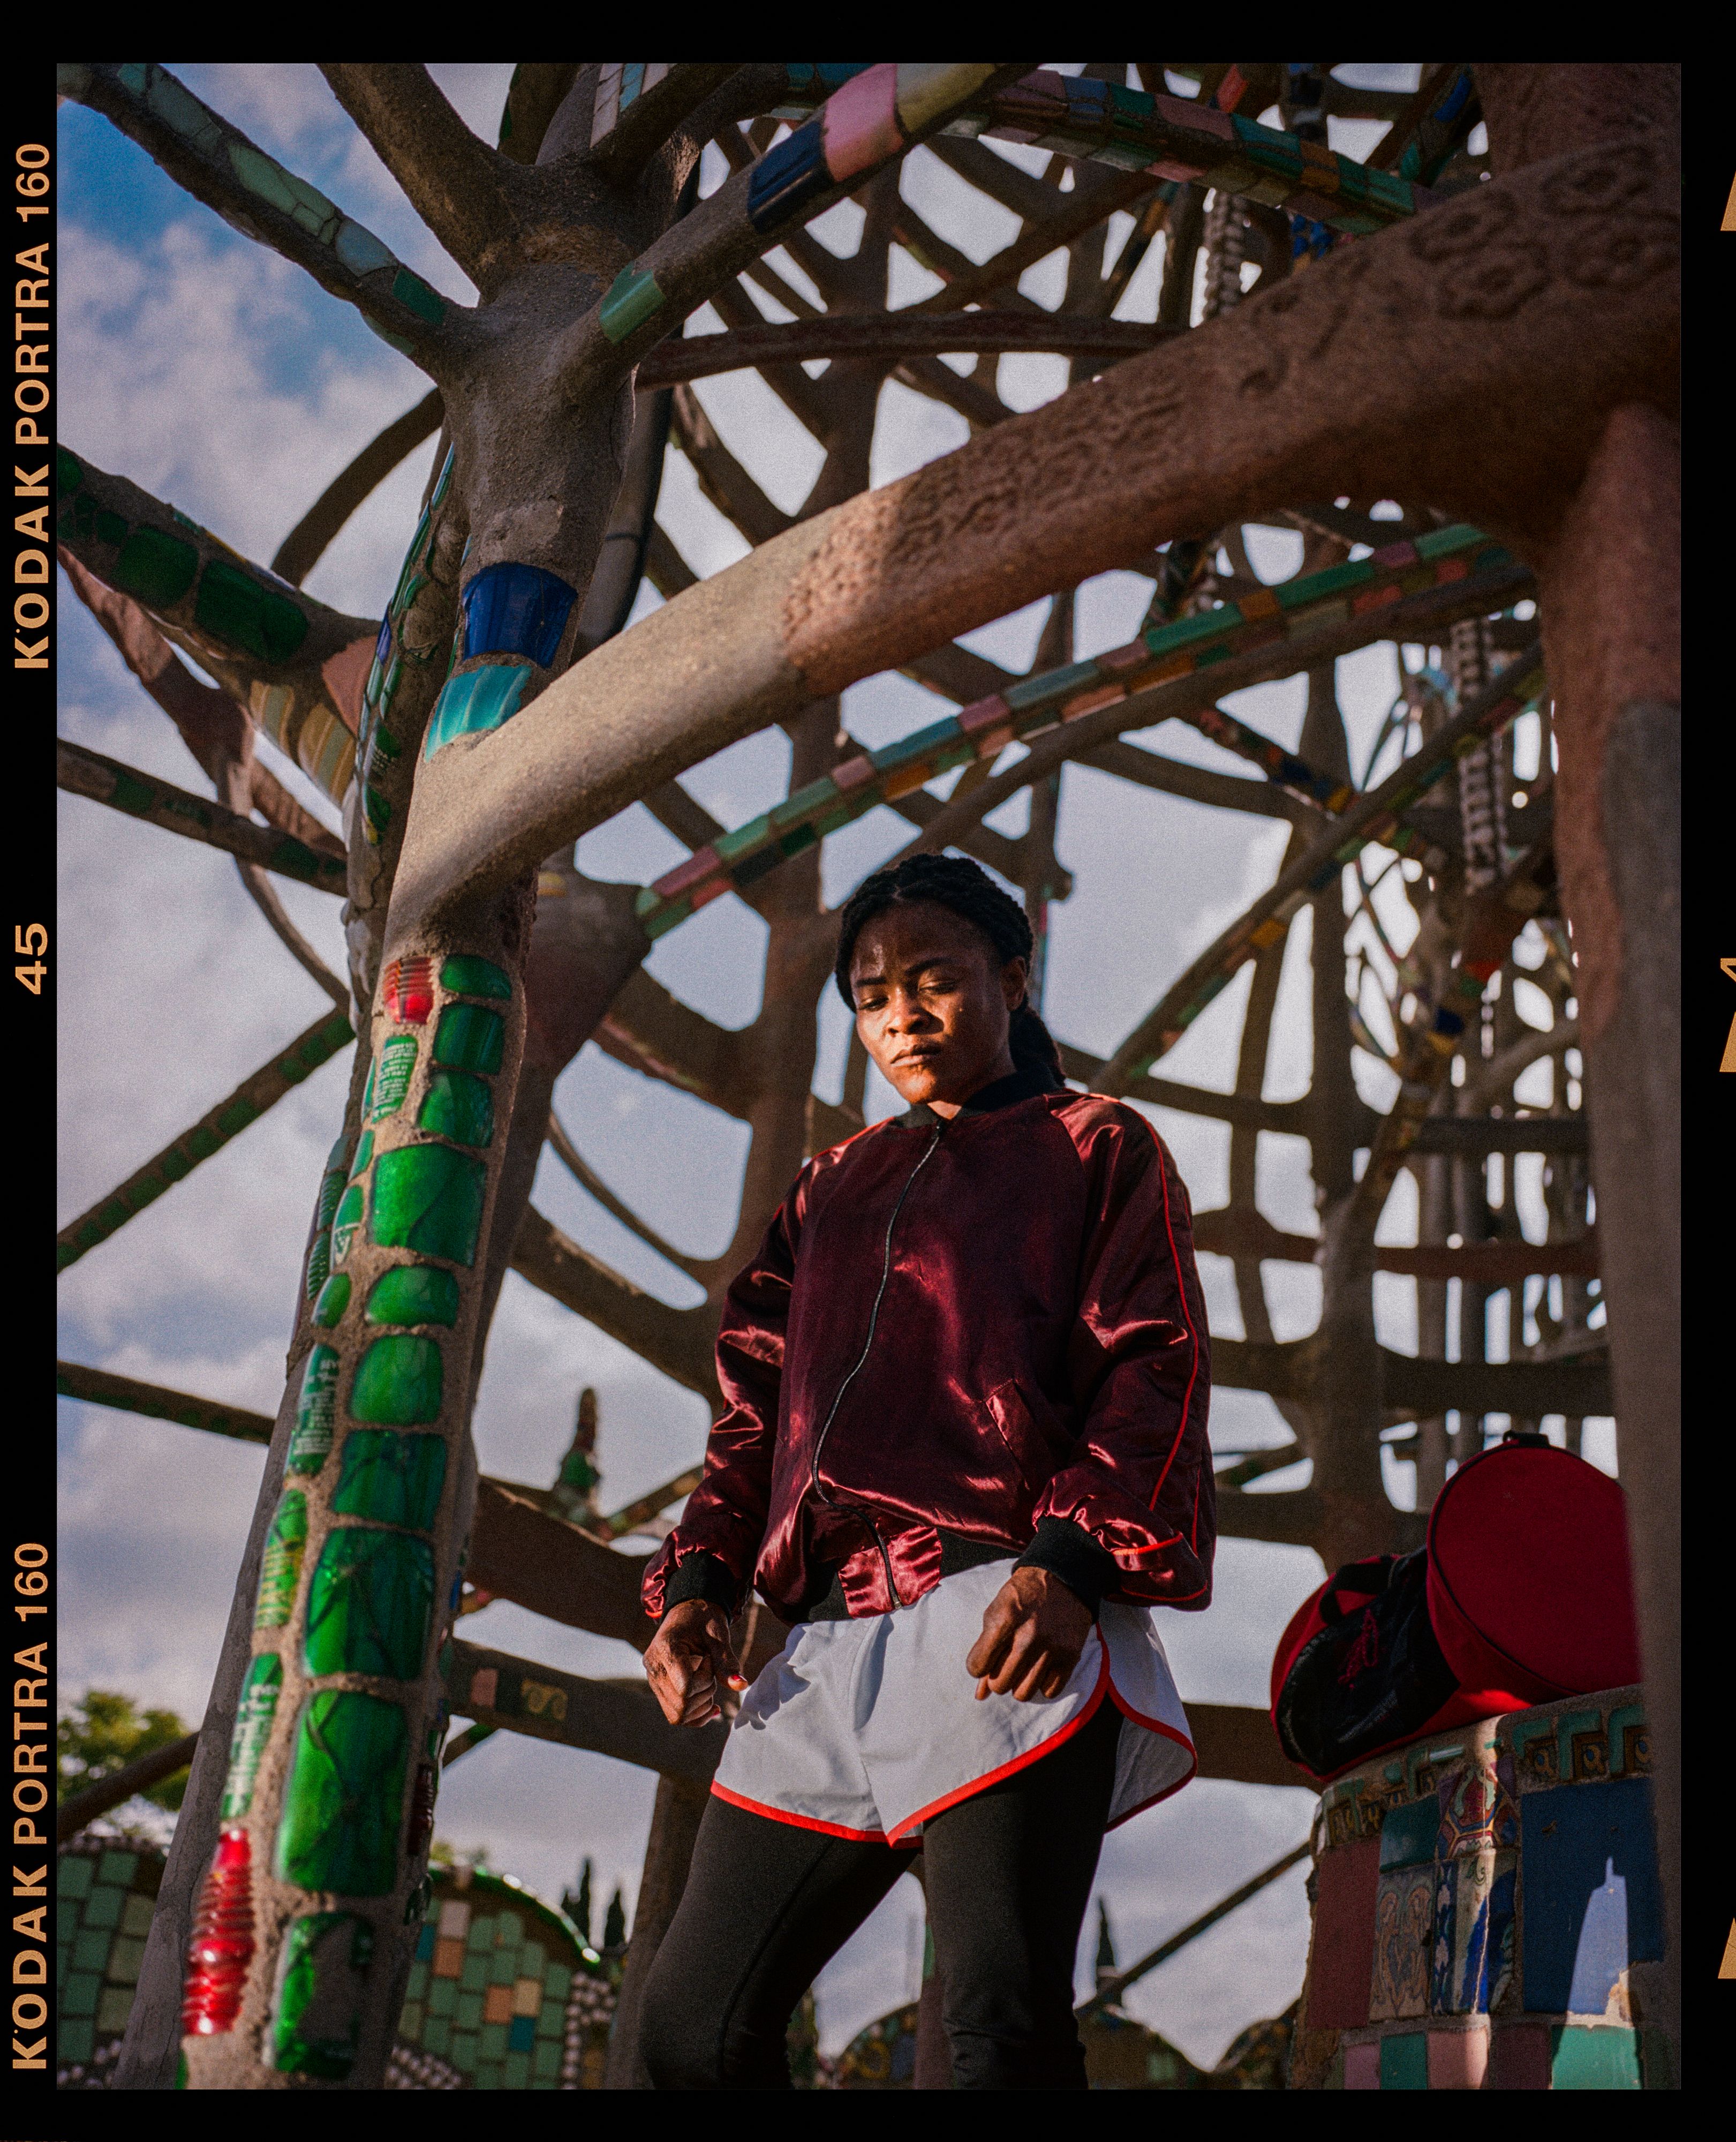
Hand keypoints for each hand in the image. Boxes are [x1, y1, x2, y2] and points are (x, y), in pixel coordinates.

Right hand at [645, 1599, 740, 1726]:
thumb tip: (741, 1685)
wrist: (688, 1611)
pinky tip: (710, 1703)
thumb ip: (726, 1660)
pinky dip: (696, 1715)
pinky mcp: (659, 1688)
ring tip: (707, 1681)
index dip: (705, 1680)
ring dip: (700, 1706)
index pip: (685, 1688)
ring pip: (677, 1716)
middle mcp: (654, 1667)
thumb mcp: (717, 1633)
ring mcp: (654, 1679)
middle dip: (704, 1695)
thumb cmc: (703, 1617)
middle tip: (710, 1671)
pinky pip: (675, 1716)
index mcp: (665, 1649)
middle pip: (680, 1706)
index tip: (709, 1659)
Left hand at [965, 1567, 1093, 1702]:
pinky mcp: (1070, 1656)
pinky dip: (1042, 1684)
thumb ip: (985, 1651)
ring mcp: (1051, 1648)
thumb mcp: (996, 1613)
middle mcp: (1028, 1637)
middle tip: (1005, 1661)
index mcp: (1004, 1620)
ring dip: (1019, 1683)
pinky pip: (1049, 1691)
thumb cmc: (1022, 1596)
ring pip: (1023, 1693)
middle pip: (1000, 1685)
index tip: (986, 1657)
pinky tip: (1041, 1666)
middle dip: (997, 1677)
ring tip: (1023, 1666)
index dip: (977, 1665)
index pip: (977, 1666)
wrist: (1060, 1578)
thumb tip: (980, 1695)